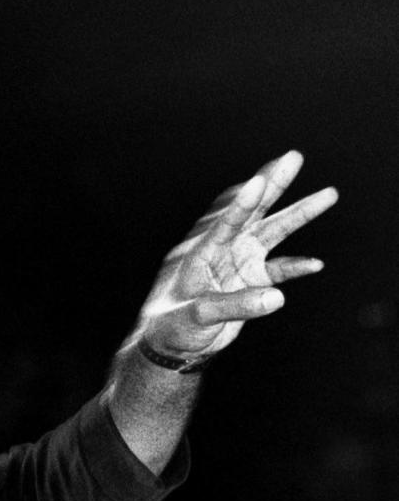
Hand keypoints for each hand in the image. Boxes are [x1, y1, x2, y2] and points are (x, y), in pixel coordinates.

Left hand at [134, 150, 336, 357]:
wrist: (171, 343)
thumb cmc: (171, 326)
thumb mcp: (196, 316)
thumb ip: (233, 306)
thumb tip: (276, 298)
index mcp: (201, 253)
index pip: (225, 223)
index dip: (242, 204)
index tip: (258, 180)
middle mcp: (223, 251)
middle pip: (253, 213)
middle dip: (275, 185)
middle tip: (295, 157)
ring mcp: (238, 263)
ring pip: (272, 233)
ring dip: (298, 215)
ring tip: (329, 194)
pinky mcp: (251, 282)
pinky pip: (279, 269)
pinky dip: (296, 266)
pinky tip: (315, 264)